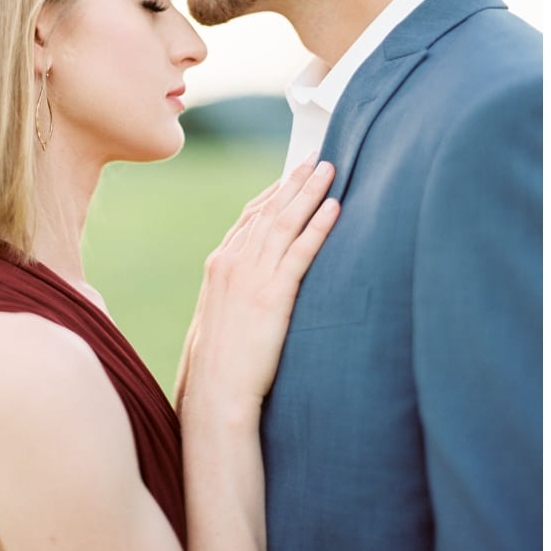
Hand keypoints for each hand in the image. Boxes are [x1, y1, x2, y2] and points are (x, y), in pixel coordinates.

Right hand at [180, 159, 339, 412]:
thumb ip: (235, 292)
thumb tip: (253, 286)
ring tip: (329, 170)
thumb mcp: (220, 317)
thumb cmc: (218, 364)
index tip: (290, 175)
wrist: (215, 392)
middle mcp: (232, 263)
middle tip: (315, 158)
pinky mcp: (273, 295)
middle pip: (268, 211)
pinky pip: (301, 251)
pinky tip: (334, 208)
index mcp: (218, 266)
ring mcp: (252, 277)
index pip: (249, 217)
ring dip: (309, 193)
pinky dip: (319, 226)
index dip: (272, 193)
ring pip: (285, 222)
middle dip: (293, 181)